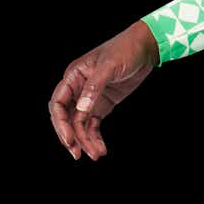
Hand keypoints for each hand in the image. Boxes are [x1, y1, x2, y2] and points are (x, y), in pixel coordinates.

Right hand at [49, 20, 159, 161]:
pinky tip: (101, 148)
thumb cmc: (125, 49)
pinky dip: (95, 137)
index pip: (58, 103)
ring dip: (85, 141)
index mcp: (73, 76)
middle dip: (70, 136)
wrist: (145, 48)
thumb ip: (94, 87)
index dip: (61, 123)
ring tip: (96, 154)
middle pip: (66, 117)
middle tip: (77, 153)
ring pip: (80, 125)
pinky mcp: (102, 105)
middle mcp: (77, 88)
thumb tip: (81, 110)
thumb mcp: (109, 66)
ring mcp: (89, 98)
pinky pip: (93, 125)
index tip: (69, 139)